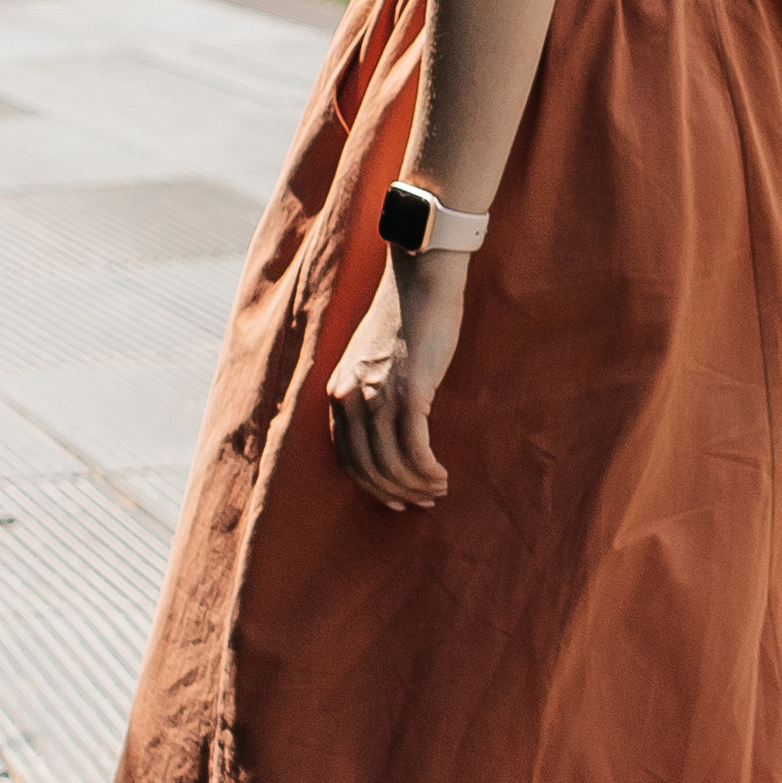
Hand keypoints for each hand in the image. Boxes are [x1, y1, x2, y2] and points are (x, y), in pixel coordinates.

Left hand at [326, 257, 464, 510]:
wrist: (421, 281)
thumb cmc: (406, 317)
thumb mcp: (374, 359)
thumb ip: (372, 391)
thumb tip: (390, 426)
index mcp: (340, 392)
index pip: (348, 457)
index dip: (372, 485)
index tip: (395, 498)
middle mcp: (352, 398)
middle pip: (368, 468)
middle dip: (396, 493)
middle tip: (422, 501)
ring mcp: (379, 396)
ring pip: (392, 464)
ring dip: (416, 486)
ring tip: (437, 490)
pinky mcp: (409, 393)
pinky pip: (415, 449)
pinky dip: (427, 471)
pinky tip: (441, 476)